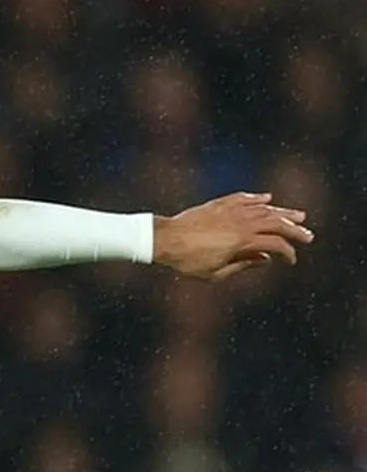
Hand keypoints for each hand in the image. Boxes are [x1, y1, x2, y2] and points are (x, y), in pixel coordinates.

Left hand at [152, 192, 313, 281]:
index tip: (291, 261)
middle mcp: (240, 222)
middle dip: (294, 229)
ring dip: (282, 212)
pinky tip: (266, 199)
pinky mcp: (218, 204)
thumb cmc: (187, 261)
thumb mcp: (216, 273)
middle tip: (308, 235)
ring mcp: (230, 210)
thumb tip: (265, 259)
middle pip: (276, 222)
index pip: (275, 244)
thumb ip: (244, 265)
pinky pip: (242, 198)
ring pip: (263, 208)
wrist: (164, 239)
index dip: (287, 253)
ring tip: (297, 215)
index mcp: (242, 240)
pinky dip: (256, 198)